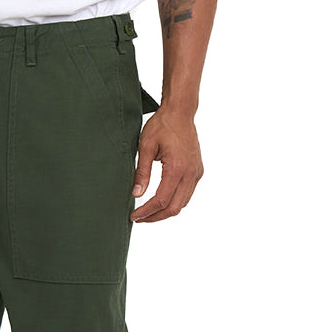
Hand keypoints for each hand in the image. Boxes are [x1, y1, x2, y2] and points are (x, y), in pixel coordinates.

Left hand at [130, 106, 203, 221]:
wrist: (181, 112)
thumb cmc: (162, 125)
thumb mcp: (145, 146)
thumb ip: (141, 172)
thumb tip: (136, 194)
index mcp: (177, 168)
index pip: (161, 200)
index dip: (146, 211)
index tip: (134, 216)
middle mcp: (191, 173)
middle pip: (174, 207)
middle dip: (155, 217)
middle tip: (139, 219)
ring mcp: (197, 173)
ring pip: (183, 204)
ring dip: (165, 211)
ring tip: (148, 213)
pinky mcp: (198, 171)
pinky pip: (187, 194)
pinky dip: (174, 202)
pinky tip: (161, 201)